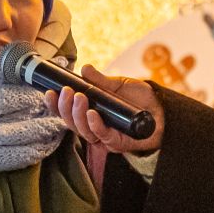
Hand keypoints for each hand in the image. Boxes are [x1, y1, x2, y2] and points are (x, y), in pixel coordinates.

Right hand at [49, 65, 164, 154]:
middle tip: (66, 92)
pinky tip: (92, 114)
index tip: (48, 92)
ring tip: (79, 97)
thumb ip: (101, 81)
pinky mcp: (119, 143)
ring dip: (78, 115)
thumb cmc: (141, 99)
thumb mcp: (119, 85)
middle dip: (65, 108)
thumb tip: (84, 69)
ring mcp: (106, 137)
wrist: (164, 110)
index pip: (67, 113)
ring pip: (83, 131)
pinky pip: (103, 136)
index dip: (55, 105)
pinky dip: (95, 125)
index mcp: (90, 114)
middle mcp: (95, 127)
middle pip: (72, 123)